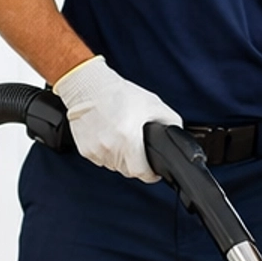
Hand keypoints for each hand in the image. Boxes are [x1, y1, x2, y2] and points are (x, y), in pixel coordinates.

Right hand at [53, 55, 180, 180]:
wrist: (89, 87)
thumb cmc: (118, 94)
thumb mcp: (153, 104)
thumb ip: (170, 122)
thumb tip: (176, 136)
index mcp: (128, 137)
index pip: (141, 172)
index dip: (150, 174)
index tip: (153, 171)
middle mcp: (110, 146)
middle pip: (128, 170)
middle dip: (136, 163)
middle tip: (137, 148)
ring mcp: (96, 150)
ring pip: (114, 166)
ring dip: (120, 159)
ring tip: (121, 138)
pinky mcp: (85, 150)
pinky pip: (101, 160)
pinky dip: (107, 153)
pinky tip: (108, 137)